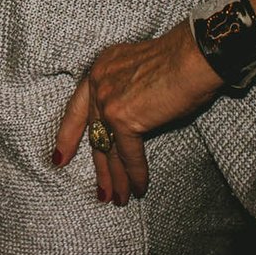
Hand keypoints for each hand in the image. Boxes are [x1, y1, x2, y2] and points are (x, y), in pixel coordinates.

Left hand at [53, 25, 224, 206]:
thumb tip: (135, 123)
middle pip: (94, 133)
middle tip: (100, 192)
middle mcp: (98, 82)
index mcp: (101, 68)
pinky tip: (138, 188)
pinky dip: (136, 174)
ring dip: (116, 178)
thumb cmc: (181, 61)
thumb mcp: (141, 73)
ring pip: (109, 148)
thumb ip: (129, 94)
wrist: (195, 55)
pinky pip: (128, 153)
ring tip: (118, 199)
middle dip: (99, 167)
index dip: (68, 135)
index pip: (77, 108)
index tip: (59, 158)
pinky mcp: (123, 117)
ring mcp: (107, 100)